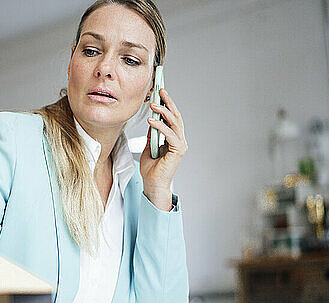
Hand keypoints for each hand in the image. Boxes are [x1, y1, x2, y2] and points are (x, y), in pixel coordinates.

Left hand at [140, 88, 187, 210]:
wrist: (152, 184)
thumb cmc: (151, 168)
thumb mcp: (148, 145)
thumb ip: (151, 133)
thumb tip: (151, 119)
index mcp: (173, 138)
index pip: (172, 117)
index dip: (167, 104)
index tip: (160, 93)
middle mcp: (179, 140)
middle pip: (176, 117)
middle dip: (168, 103)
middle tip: (160, 91)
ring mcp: (180, 145)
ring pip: (175, 123)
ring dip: (164, 112)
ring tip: (153, 104)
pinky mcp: (177, 151)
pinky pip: (170, 135)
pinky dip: (160, 127)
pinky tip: (151, 121)